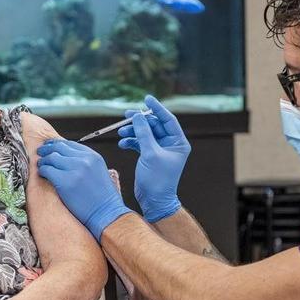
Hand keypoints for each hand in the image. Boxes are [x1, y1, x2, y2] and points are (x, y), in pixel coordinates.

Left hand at [37, 139, 131, 240]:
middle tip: (41, 152)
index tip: (50, 146)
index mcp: (93, 156)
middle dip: (48, 149)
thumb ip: (85, 162)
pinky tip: (42, 173)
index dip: (57, 144)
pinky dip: (43, 171)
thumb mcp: (98, 172)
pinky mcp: (65, 182)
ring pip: (52, 157)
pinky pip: (48, 170)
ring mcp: (74, 170)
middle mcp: (84, 160)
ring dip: (44, 160)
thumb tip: (66, 158)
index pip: (70, 143)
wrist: (106, 213)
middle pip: (59, 148)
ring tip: (41, 165)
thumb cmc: (103, 198)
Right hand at [117, 95, 190, 222]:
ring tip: (121, 133)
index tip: (147, 98)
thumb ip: (143, 133)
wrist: (154, 201)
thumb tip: (137, 115)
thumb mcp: (150, 154)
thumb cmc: (157, 180)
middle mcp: (171, 145)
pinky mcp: (150, 156)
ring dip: (132, 131)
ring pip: (145, 133)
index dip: (157, 108)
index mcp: (178, 143)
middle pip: (154, 125)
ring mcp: (160, 150)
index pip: (168, 120)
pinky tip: (122, 143)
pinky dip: (131, 142)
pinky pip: (140, 143)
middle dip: (139, 121)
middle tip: (126, 116)